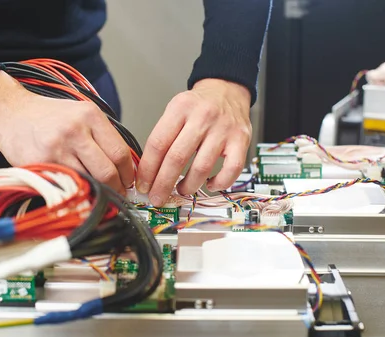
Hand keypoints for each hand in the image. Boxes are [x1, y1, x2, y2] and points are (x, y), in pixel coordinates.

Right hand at [0, 71, 133, 193]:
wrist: (11, 113)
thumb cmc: (49, 116)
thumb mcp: (80, 114)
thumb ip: (103, 136)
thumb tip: (126, 167)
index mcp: (90, 116)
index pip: (120, 153)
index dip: (128, 173)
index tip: (129, 182)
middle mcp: (75, 131)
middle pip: (107, 171)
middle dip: (117, 188)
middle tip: (118, 194)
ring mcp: (57, 149)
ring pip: (89, 182)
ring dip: (98, 193)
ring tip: (100, 195)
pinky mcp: (41, 164)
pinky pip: (67, 185)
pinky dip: (77, 192)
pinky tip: (79, 191)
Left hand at [136, 78, 251, 205]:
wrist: (227, 90)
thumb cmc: (199, 105)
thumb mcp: (176, 110)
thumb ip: (163, 136)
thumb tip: (149, 172)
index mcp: (180, 108)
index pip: (158, 144)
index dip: (148, 169)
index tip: (143, 185)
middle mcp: (202, 117)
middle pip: (177, 158)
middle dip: (163, 184)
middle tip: (157, 197)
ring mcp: (223, 130)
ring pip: (201, 168)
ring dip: (188, 187)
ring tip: (182, 190)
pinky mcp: (241, 140)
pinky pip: (231, 170)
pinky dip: (219, 183)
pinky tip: (210, 184)